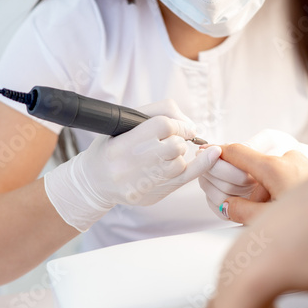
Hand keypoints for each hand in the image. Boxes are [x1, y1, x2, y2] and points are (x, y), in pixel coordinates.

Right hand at [45, 100, 221, 231]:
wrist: (95, 182)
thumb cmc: (112, 147)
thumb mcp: (125, 121)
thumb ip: (159, 112)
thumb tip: (190, 124)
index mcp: (122, 143)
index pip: (162, 125)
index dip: (176, 123)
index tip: (178, 126)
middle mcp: (131, 165)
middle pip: (174, 145)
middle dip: (177, 139)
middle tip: (170, 141)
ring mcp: (143, 183)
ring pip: (180, 162)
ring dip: (179, 155)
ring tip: (165, 155)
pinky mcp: (153, 195)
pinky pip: (185, 179)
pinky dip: (202, 165)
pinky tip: (212, 155)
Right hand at [199, 129, 307, 222]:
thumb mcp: (269, 224)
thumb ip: (241, 211)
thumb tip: (227, 204)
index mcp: (275, 168)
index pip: (237, 152)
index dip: (218, 153)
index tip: (207, 154)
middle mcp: (291, 159)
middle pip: (257, 168)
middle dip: (253, 189)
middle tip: (258, 213)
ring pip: (278, 172)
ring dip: (273, 190)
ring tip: (286, 217)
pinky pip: (295, 174)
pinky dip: (289, 188)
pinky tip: (300, 210)